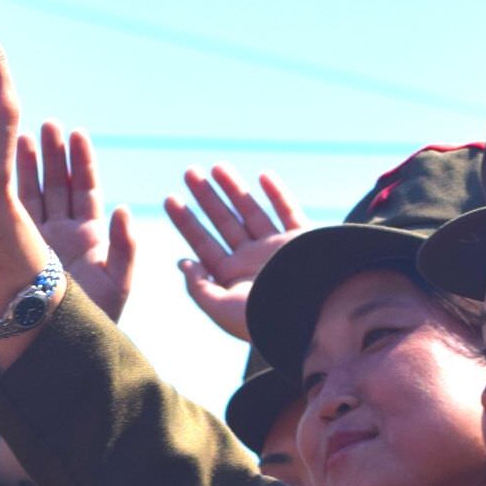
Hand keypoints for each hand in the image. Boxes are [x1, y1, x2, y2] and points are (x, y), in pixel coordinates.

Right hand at [18, 124, 134, 322]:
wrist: (60, 347)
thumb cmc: (95, 320)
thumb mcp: (118, 283)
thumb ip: (124, 246)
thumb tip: (122, 209)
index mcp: (91, 235)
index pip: (85, 188)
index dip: (81, 161)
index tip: (77, 133)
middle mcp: (63, 232)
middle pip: (58, 183)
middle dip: (53, 154)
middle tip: (48, 125)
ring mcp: (37, 239)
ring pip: (34, 194)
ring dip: (29, 165)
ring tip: (24, 136)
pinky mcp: (17, 249)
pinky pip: (13, 214)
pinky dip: (9, 190)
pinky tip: (3, 166)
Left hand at [163, 166, 305, 341]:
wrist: (315, 319)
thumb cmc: (267, 319)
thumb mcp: (222, 309)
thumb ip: (199, 287)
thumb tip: (184, 263)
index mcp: (233, 278)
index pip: (203, 245)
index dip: (186, 222)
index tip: (169, 198)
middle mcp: (253, 261)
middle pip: (224, 223)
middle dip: (206, 197)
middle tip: (188, 171)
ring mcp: (278, 249)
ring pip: (252, 212)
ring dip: (234, 189)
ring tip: (216, 166)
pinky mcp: (303, 240)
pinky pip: (289, 211)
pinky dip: (278, 194)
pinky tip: (262, 175)